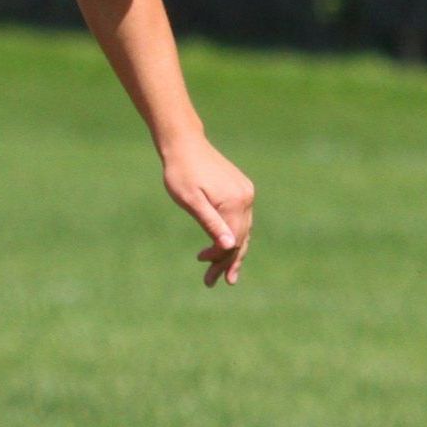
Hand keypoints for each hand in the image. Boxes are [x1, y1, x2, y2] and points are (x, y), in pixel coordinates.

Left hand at [161, 137, 253, 286]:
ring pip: (243, 229)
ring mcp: (245, 193)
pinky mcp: (242, 188)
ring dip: (231, 249)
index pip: (233, 242)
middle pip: (241, 238)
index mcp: (234, 203)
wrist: (184, 145)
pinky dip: (233, 233)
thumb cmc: (180, 173)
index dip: (222, 261)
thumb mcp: (190, 201)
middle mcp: (246, 198)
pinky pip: (241, 218)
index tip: (209, 276)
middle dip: (228, 262)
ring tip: (219, 269)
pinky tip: (224, 243)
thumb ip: (210, 223)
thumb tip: (229, 246)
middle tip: (214, 282)